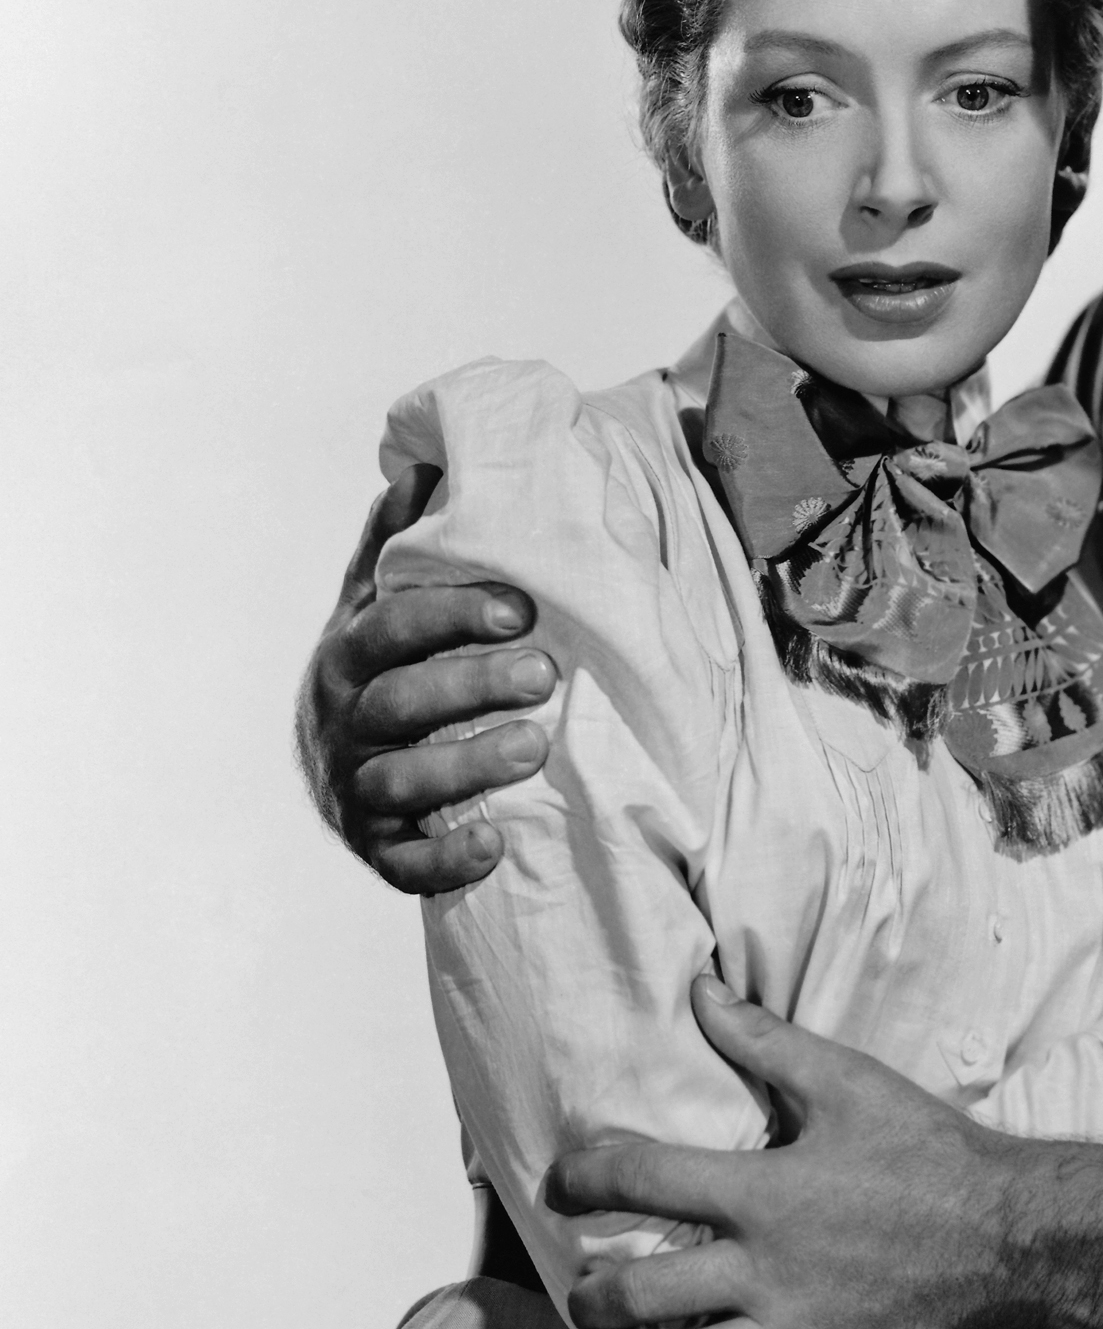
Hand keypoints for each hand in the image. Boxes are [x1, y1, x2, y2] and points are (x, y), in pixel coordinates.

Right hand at [298, 465, 560, 892]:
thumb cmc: (375, 671)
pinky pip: (403, 864)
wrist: (330, 769)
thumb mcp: (372, 607)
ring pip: (401, 784)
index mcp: (348, 653)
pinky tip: (496, 844)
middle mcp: (343, 721)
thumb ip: (395, 547)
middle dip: (471, 685)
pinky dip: (445, 859)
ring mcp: (354, 789)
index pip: (393, 627)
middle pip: (399, 702)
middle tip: (546, 674)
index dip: (453, 615)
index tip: (523, 607)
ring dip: (467, 766)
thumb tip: (421, 465)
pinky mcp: (374, 848)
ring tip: (535, 748)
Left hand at [548, 975, 1010, 1328]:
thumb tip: (701, 989)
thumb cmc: (930, 1152)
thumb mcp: (849, 1081)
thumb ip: (765, 1040)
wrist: (1014, 1237)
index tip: (562, 1186)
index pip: (642, 1180)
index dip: (585, 1179)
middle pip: (639, 1299)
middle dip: (593, 1301)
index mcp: (762, 1192)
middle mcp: (764, 1273)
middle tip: (586, 1298)